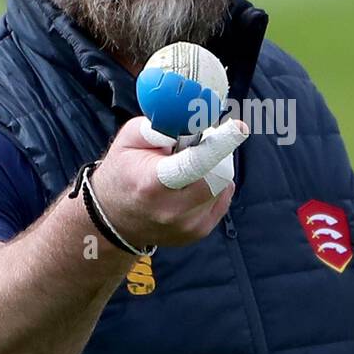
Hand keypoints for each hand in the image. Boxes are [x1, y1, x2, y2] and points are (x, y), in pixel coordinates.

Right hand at [87, 116, 248, 247]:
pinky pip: (221, 198)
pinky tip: (190, 184)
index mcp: (152, 184)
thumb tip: (192, 120)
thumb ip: (160, 126)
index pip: (193, 164)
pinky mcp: (199, 232)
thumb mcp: (129, 140)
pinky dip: (213, 185)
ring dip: (212, 170)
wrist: (114, 218)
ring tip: (185, 170)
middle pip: (217, 174)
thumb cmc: (122, 172)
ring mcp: (187, 226)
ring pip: (222, 185)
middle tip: (196, 146)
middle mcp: (172, 210)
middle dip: (214, 154)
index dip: (219, 144)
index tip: (240, 127)